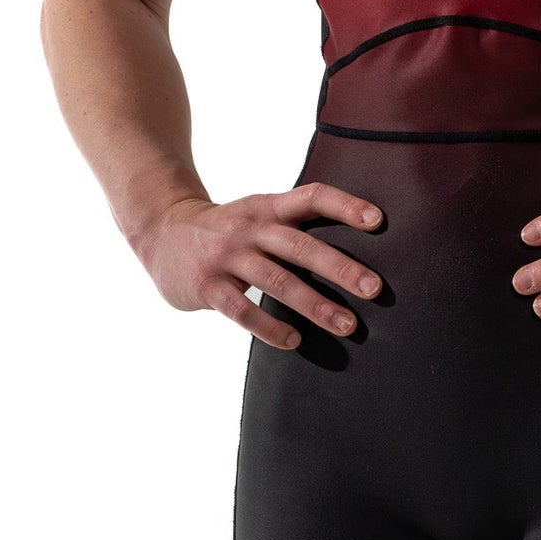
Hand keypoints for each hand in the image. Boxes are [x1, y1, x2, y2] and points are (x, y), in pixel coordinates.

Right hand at [134, 182, 386, 350]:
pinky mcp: (208, 286)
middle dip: (341, 268)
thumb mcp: (259, 215)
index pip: (312, 197)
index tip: (379, 221)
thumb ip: (295, 227)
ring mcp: (227, 257)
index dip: (345, 206)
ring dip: (315, 305)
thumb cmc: (229, 230)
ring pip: (277, 281)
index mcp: (268, 207)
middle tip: (375, 289)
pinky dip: (270, 328)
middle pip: (301, 246)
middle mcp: (250, 228)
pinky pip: (242, 310)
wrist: (160, 231)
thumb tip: (355, 255)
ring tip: (347, 326)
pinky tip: (294, 342)